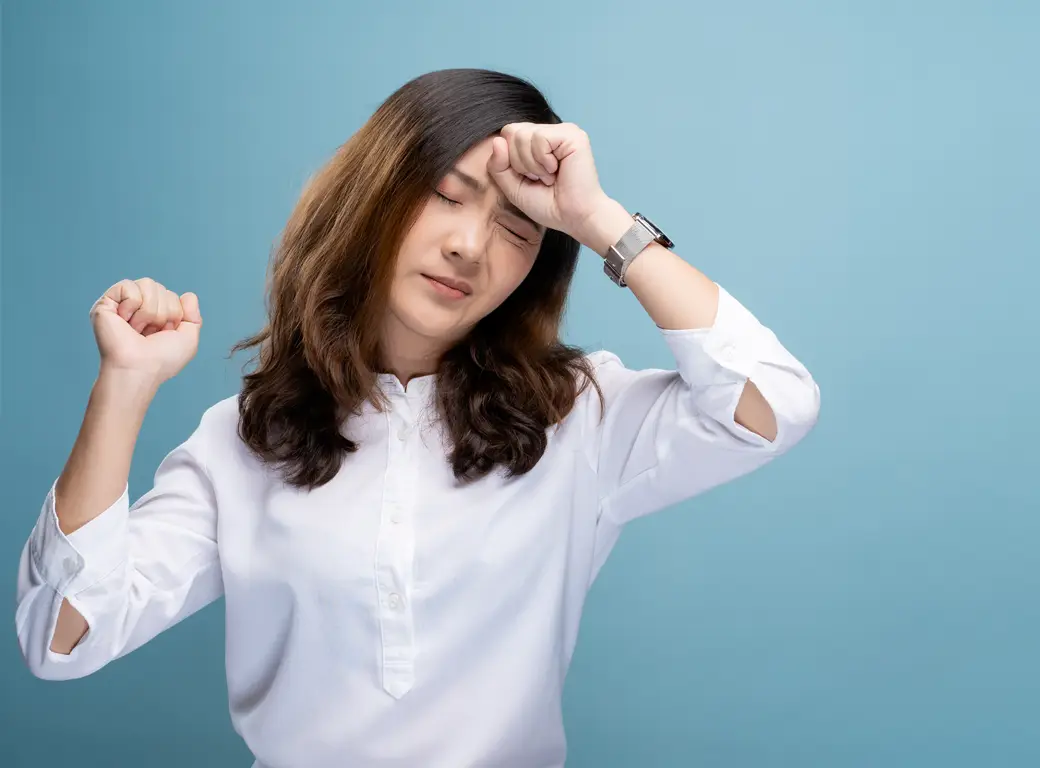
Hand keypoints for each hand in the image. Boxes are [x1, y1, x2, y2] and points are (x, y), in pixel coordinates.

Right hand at [89, 277, 202, 384]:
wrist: (139, 368)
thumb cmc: (162, 360)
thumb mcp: (188, 340)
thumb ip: (193, 317)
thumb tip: (189, 295)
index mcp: (153, 315)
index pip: (171, 295)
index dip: (174, 314)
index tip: (164, 333)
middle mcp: (136, 308)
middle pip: (160, 288)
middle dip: (163, 312)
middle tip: (149, 333)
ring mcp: (120, 305)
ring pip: (147, 284)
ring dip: (149, 311)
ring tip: (137, 329)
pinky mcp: (105, 303)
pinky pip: (129, 286)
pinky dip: (132, 305)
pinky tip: (125, 322)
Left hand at [486, 122, 615, 245]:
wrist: (574, 218)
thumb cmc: (548, 205)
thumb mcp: (512, 188)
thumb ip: (498, 166)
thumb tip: (497, 140)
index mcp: (536, 141)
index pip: (506, 135)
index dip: (509, 160)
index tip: (530, 178)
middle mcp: (549, 132)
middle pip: (511, 132)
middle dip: (519, 163)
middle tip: (541, 178)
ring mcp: (561, 131)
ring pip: (522, 135)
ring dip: (532, 165)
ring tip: (549, 176)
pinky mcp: (572, 134)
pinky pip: (539, 138)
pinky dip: (543, 161)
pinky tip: (557, 170)